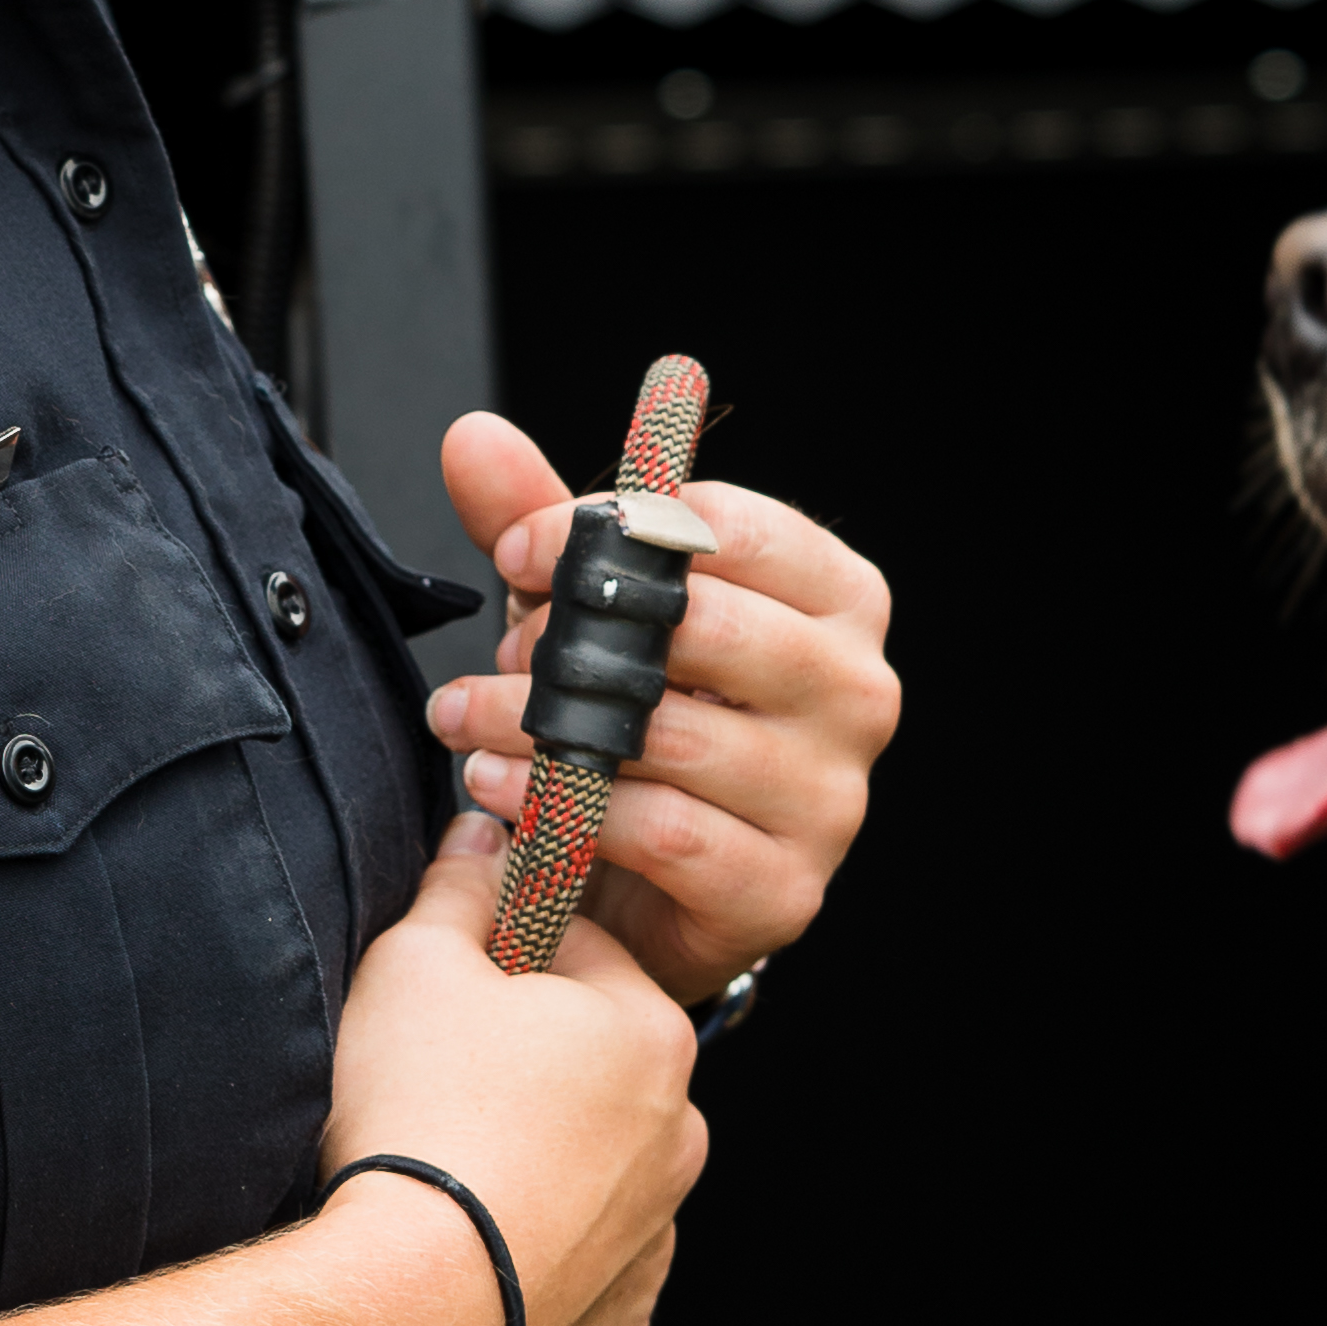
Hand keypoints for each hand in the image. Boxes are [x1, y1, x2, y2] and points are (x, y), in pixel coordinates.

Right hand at [317, 818, 703, 1325]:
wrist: (410, 1310)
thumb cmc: (419, 1126)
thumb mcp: (413, 966)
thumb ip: (457, 890)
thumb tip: (484, 838)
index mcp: (649, 1030)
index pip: (582, 949)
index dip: (505, 954)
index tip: (453, 979)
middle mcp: (679, 1132)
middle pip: (596, 1062)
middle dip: (525, 1060)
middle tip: (433, 1082)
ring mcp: (656, 1233)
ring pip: (594, 1165)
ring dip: (537, 1156)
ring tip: (447, 1171)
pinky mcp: (622, 1319)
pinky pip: (582, 1262)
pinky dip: (537, 1250)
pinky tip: (472, 1245)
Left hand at [429, 413, 899, 1015]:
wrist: (652, 885)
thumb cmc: (640, 717)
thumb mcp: (591, 610)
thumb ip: (541, 525)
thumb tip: (472, 436)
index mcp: (837, 599)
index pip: (736, 529)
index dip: (617, 530)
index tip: (519, 548)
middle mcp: (858, 691)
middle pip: (712, 628)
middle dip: (580, 632)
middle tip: (504, 649)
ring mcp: (831, 799)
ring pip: (675, 735)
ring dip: (545, 722)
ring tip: (468, 717)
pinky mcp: (784, 889)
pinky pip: (669, 834)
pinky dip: (570, 806)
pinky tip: (500, 788)